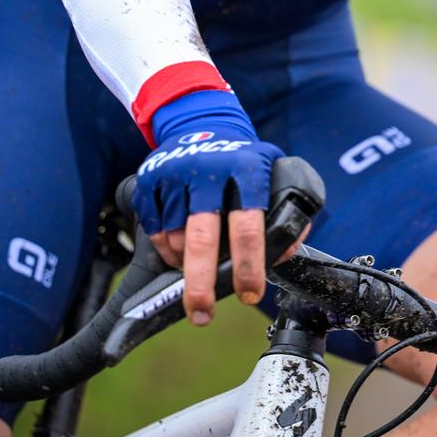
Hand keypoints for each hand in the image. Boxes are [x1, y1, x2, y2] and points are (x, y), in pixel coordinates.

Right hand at [133, 89, 283, 325]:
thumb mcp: (275, 174)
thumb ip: (287, 212)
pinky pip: (155, 230)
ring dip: (186, 266)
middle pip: (201, 238)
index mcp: (246, 169)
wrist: (202, 122)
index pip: (247, 226)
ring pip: (176, 238)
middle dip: (202, 284)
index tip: (250, 294)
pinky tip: (180, 254)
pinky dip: (167, 250)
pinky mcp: (148, 179)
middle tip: (203, 315)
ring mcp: (174, 173)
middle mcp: (208, 170)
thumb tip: (283, 257)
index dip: (249, 266)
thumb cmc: (245, 160)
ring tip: (199, 271)